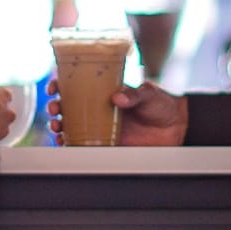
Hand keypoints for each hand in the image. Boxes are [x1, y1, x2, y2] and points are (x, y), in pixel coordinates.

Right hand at [46, 81, 187, 145]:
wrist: (176, 127)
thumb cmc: (161, 104)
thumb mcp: (149, 93)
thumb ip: (134, 94)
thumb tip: (118, 97)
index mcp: (106, 92)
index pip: (78, 84)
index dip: (62, 84)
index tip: (54, 86)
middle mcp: (99, 108)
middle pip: (68, 106)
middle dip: (55, 107)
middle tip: (55, 108)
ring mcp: (101, 126)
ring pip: (71, 126)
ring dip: (59, 126)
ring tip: (57, 127)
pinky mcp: (107, 143)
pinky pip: (84, 144)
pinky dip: (71, 144)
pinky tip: (64, 143)